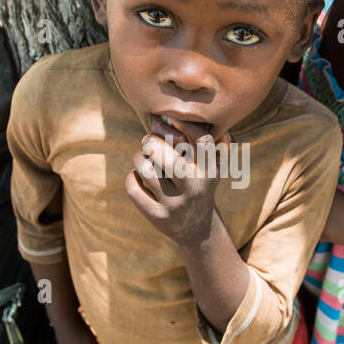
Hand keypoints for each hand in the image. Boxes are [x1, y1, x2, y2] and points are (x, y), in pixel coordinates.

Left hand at [124, 122, 226, 247]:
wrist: (197, 228)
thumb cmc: (200, 185)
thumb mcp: (211, 167)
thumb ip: (205, 141)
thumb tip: (176, 115)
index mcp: (210, 171)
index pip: (201, 139)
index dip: (185, 124)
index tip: (172, 119)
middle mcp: (195, 188)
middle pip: (165, 155)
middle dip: (150, 141)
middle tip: (148, 141)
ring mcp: (176, 204)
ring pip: (146, 169)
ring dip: (139, 158)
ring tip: (142, 158)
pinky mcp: (158, 216)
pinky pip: (133, 188)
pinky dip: (132, 177)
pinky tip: (138, 177)